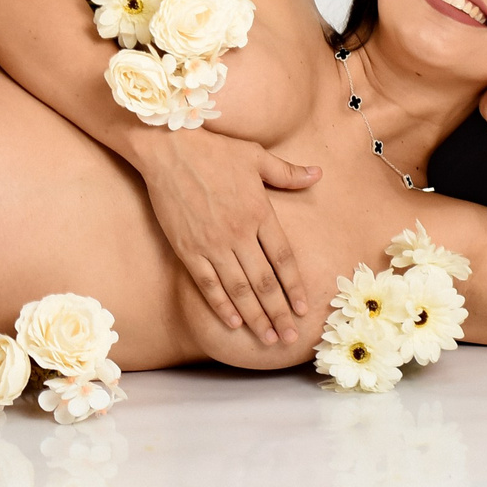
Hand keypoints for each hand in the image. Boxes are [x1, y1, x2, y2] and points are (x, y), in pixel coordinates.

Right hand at [140, 129, 319, 343]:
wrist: (168, 147)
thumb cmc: (213, 149)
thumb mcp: (256, 155)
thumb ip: (288, 172)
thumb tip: (318, 175)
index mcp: (259, 212)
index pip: (283, 259)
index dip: (295, 286)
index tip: (304, 308)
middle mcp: (239, 233)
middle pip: (264, 282)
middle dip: (279, 313)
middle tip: (289, 337)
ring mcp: (211, 243)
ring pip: (238, 289)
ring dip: (254, 316)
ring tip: (267, 338)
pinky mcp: (187, 248)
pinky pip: (207, 283)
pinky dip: (220, 305)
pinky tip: (232, 322)